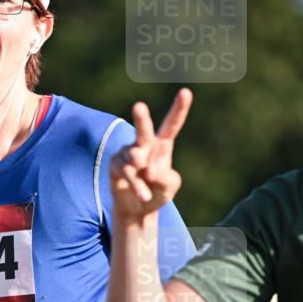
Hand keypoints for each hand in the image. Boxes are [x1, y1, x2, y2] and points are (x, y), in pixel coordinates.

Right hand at [110, 88, 192, 223]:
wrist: (138, 208)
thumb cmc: (157, 192)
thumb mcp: (170, 186)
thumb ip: (166, 176)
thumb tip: (148, 169)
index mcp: (162, 145)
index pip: (172, 125)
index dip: (179, 109)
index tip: (186, 92)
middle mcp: (144, 145)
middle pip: (143, 130)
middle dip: (141, 119)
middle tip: (139, 106)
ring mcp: (128, 153)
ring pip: (135, 160)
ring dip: (142, 179)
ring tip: (146, 194)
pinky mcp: (116, 164)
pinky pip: (126, 172)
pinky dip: (136, 185)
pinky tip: (142, 195)